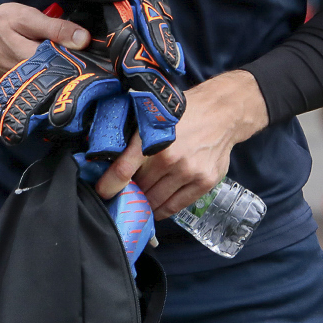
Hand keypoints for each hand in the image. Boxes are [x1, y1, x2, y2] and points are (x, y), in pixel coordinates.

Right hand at [0, 2, 89, 80]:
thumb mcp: (25, 17)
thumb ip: (55, 28)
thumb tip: (83, 39)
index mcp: (32, 60)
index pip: (69, 67)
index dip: (84, 62)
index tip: (95, 56)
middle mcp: (28, 79)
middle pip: (62, 78)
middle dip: (76, 69)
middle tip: (86, 59)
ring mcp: (23, 86)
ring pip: (53, 83)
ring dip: (65, 73)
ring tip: (73, 62)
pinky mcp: (20, 87)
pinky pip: (42, 84)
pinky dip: (51, 76)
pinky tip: (56, 67)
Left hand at [95, 70, 268, 218]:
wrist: (220, 113)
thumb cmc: (183, 114)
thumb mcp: (153, 118)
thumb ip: (133, 140)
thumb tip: (108, 158)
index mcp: (152, 139)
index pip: (123, 170)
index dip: (109, 185)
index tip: (102, 192)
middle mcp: (170, 158)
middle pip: (140, 188)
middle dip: (130, 193)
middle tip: (123, 194)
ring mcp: (189, 172)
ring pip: (157, 200)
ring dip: (146, 203)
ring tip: (139, 202)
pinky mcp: (204, 182)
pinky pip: (176, 205)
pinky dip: (162, 210)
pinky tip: (155, 209)